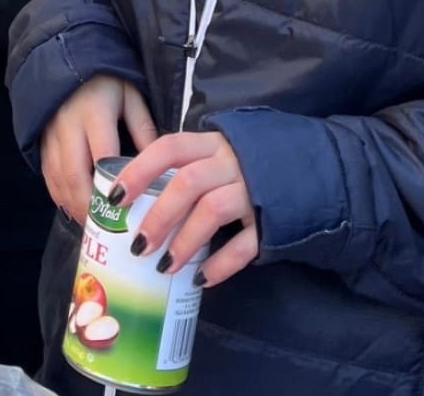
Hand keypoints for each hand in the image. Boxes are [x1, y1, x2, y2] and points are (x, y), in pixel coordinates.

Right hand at [40, 75, 157, 223]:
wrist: (69, 60)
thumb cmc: (106, 80)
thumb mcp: (131, 95)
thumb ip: (144, 127)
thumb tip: (162, 165)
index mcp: (94, 113)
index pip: (104, 156)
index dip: (113, 185)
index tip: (129, 209)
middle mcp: (68, 127)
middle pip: (75, 175)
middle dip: (89, 206)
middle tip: (107, 230)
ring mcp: (50, 136)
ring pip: (58, 180)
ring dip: (73, 206)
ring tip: (93, 226)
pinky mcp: (41, 142)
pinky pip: (47, 175)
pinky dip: (60, 196)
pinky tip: (74, 209)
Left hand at [109, 132, 258, 288]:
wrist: (308, 168)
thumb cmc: (248, 164)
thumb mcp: (218, 154)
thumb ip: (189, 168)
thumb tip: (139, 201)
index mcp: (211, 143)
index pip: (169, 148)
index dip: (139, 170)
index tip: (115, 197)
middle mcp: (230, 161)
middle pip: (187, 182)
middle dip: (159, 216)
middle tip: (139, 245)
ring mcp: (253, 188)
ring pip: (213, 210)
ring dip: (185, 240)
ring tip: (165, 267)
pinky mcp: (272, 219)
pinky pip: (245, 243)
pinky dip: (222, 263)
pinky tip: (202, 279)